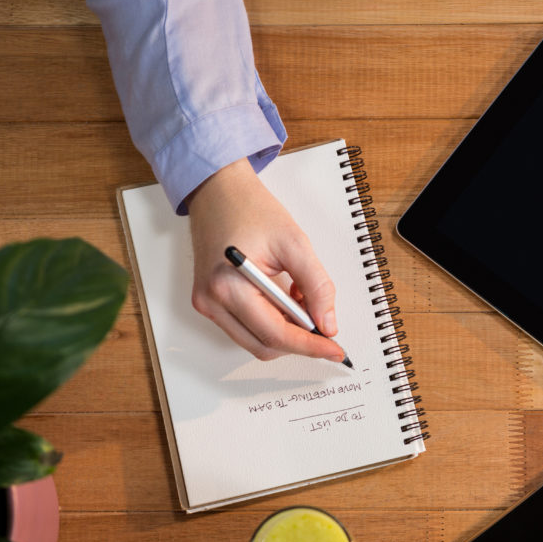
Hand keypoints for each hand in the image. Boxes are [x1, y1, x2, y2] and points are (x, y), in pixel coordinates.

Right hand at [186, 157, 344, 361]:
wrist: (218, 192)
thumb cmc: (250, 210)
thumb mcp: (295, 243)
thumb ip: (317, 286)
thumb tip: (327, 324)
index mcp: (229, 286)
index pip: (275, 335)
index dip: (310, 346)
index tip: (335, 350)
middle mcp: (212, 301)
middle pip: (264, 346)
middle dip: (299, 341)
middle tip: (324, 326)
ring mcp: (207, 304)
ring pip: (255, 341)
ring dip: (285, 332)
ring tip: (300, 301)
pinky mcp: (209, 302)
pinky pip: (245, 328)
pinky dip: (271, 323)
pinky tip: (284, 300)